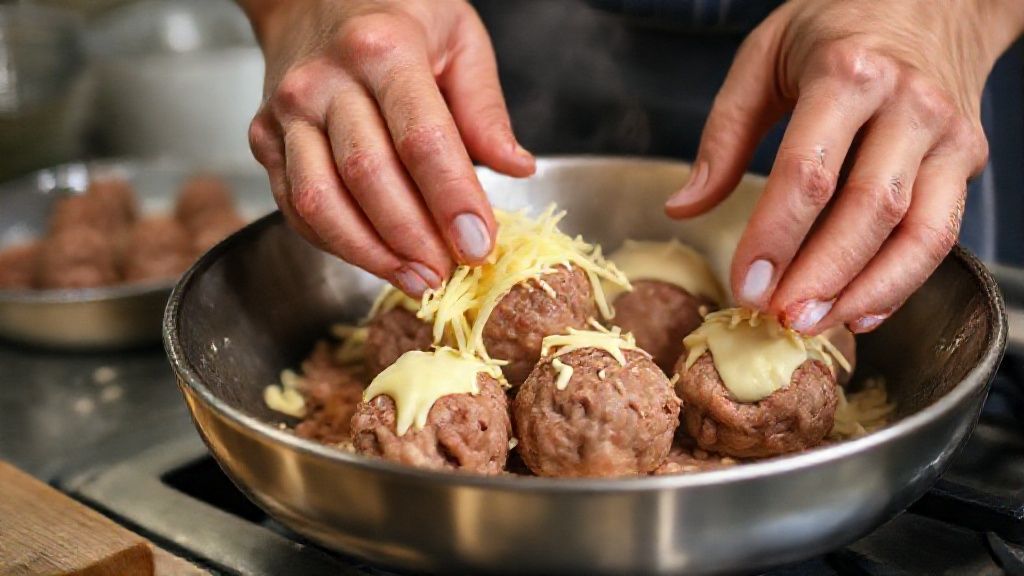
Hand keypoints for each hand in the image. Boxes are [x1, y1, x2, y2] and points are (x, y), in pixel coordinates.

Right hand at [241, 0, 534, 295]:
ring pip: (320, 201)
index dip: (452, 199)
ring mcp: (286, 113)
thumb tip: (517, 169)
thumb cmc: (395, 13)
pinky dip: (335, 243)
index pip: (422, 138)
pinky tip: (375, 259)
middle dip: (414, 237)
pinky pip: (294, 207)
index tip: (479, 244)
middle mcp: (324, 81)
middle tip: (450, 273)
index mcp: (383, 48)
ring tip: (416, 280)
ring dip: (371, 253)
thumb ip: (484, 107)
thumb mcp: (458, 37)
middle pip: (369, 176)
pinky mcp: (263, 140)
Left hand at [665, 0, 1023, 333]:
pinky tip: (861, 310)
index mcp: (847, 73)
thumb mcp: (763, 54)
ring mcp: (946, 134)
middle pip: (868, 209)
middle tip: (780, 319)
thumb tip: (684, 208)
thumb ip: (723, 133)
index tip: (746, 285)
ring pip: (920, 231)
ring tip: (817, 325)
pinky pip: (941, 233)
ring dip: (868, 290)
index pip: (808, 171)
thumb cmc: (839, 23)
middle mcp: (907, 104)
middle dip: (821, 275)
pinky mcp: (967, 158)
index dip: (775, 236)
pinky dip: (903, 281)